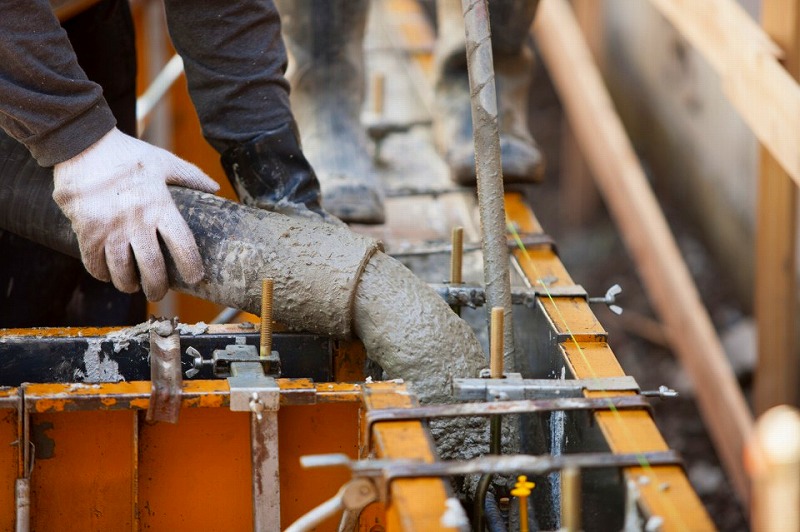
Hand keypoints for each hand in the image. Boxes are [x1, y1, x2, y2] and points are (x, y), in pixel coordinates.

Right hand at [53, 128, 219, 300]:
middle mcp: (136, 221)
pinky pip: (94, 264)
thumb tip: (215, 188)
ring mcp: (110, 228)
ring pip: (122, 272)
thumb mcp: (163, 161)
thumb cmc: (127, 154)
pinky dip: (102, 274)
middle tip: (158, 293)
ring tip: (133, 286)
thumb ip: (190, 176)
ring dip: (129, 285)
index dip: (191, 266)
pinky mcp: (86, 231)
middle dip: (157, 287)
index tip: (194, 278)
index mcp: (160, 206)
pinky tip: (108, 275)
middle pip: (152, 267)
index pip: (182, 245)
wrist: (81, 144)